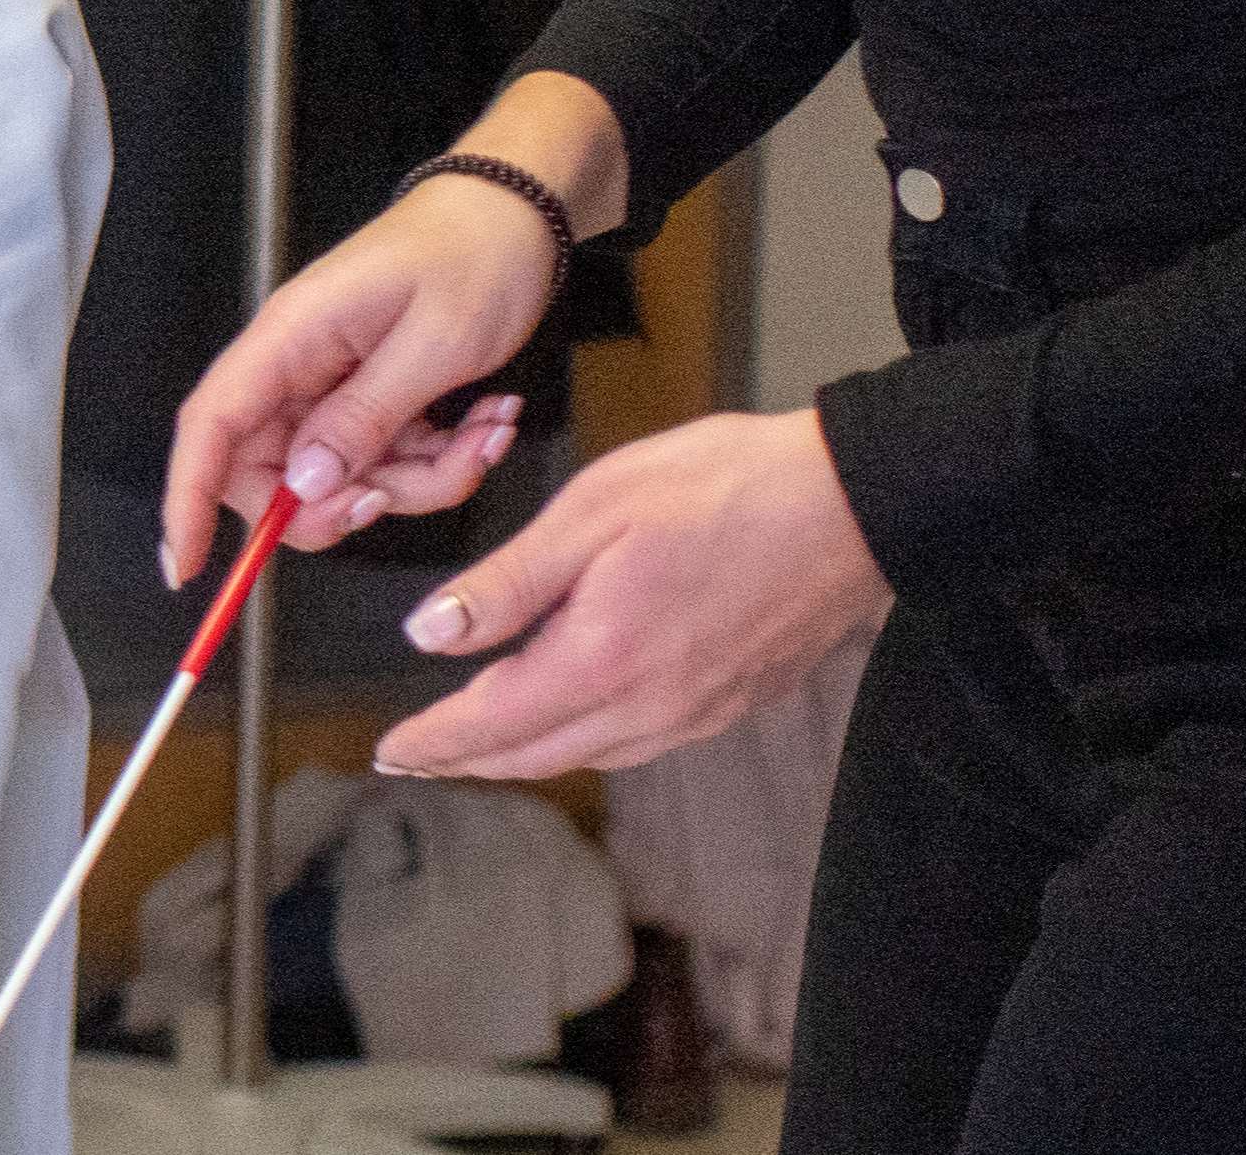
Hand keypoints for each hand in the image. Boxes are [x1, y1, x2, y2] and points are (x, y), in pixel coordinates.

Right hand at [162, 172, 562, 581]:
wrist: (517, 216)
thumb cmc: (473, 253)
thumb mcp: (431, 343)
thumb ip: (364, 419)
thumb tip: (304, 484)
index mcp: (290, 339)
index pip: (210, 427)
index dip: (185, 498)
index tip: (181, 565)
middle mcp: (298, 367)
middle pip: (274, 474)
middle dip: (343, 503)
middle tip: (400, 492)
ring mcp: (334, 386)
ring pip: (343, 480)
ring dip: (418, 481)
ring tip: (482, 434)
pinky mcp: (372, 399)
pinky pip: (387, 463)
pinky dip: (440, 462)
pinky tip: (485, 423)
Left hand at [376, 408, 889, 779]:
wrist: (854, 505)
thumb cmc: (727, 487)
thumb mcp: (594, 510)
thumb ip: (509, 581)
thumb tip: (431, 634)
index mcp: (604, 658)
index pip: (493, 722)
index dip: (435, 742)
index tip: (391, 751)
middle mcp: (652, 705)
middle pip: (536, 754)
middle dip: (467, 759)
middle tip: (417, 756)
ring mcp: (699, 712)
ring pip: (588, 754)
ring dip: (524, 754)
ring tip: (478, 742)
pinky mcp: (734, 702)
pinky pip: (639, 742)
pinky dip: (586, 740)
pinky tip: (573, 717)